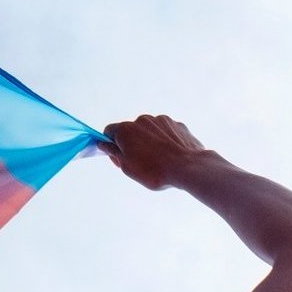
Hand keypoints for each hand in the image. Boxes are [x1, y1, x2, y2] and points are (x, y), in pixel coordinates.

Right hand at [100, 114, 217, 190]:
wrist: (188, 168)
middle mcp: (142, 120)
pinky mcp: (177, 124)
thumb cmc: (155, 171)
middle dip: (132, 143)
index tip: (117, 157)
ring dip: (149, 141)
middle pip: (130, 130)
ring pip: (149, 130)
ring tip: (159, 160)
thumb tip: (103, 144)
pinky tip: (171, 155)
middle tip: (139, 162)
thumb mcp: (127, 167)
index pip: (109, 131)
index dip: (111, 145)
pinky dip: (165, 140)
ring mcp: (161, 120)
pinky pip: (165, 131)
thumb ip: (113, 153)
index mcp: (126, 130)